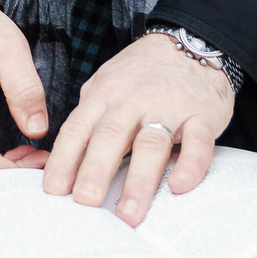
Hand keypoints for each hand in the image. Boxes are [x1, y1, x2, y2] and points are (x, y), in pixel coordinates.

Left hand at [41, 33, 231, 225]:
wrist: (191, 43)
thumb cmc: (141, 74)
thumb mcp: (106, 86)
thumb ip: (89, 119)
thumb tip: (63, 165)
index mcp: (104, 95)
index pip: (79, 128)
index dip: (64, 159)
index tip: (54, 190)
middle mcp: (133, 100)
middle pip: (111, 136)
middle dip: (96, 170)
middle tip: (85, 203)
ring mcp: (169, 106)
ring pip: (151, 143)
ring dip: (139, 181)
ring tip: (128, 214)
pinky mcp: (202, 115)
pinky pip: (198, 141)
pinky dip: (191, 164)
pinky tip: (180, 187)